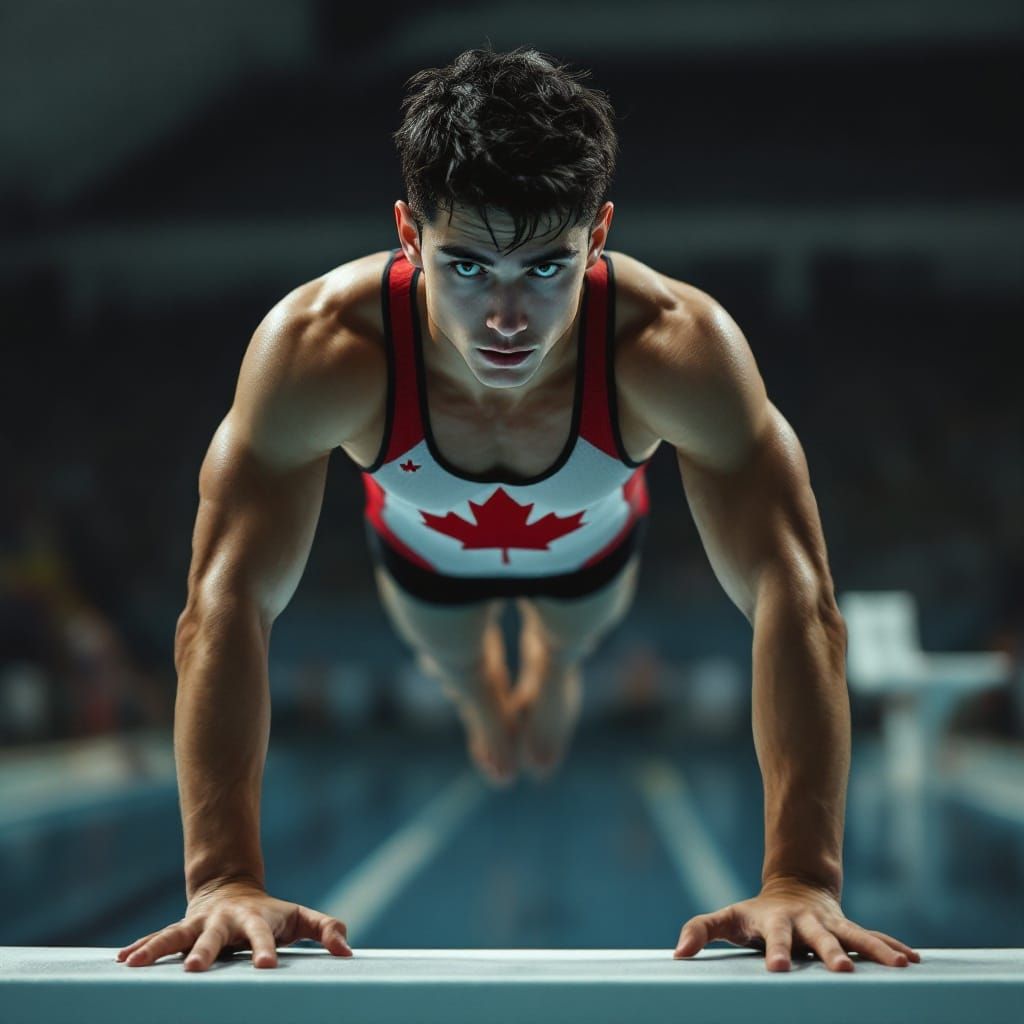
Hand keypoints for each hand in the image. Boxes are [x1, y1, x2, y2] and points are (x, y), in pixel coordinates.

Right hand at [116, 877, 352, 970]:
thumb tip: (348, 951)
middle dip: (205, 952)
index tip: (266, 967)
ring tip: (136, 963)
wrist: (232, 891)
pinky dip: (141, 947)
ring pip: (176, 935)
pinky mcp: (181, 931)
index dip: (265, 950)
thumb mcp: (300, 918)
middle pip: (214, 938)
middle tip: (193, 970)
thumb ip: (325, 928)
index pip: (263, 937)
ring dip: (157, 947)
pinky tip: (122, 961)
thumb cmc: (271, 914)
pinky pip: (157, 939)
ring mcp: (199, 925)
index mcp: (255, 921)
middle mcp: (224, 922)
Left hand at [673, 876, 920, 971]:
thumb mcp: (727, 918)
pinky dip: (893, 947)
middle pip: (820, 938)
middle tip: (843, 972)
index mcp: (776, 922)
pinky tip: (914, 962)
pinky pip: (875, 938)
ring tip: (898, 968)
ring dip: (876, 950)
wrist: (793, 889)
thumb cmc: (755, 915)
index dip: (775, 951)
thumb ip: (701, 929)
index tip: (778, 969)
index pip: (774, 937)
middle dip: (831, 954)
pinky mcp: (850, 930)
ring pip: (856, 936)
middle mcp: (807, 923)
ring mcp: (831, 925)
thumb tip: (678, 954)